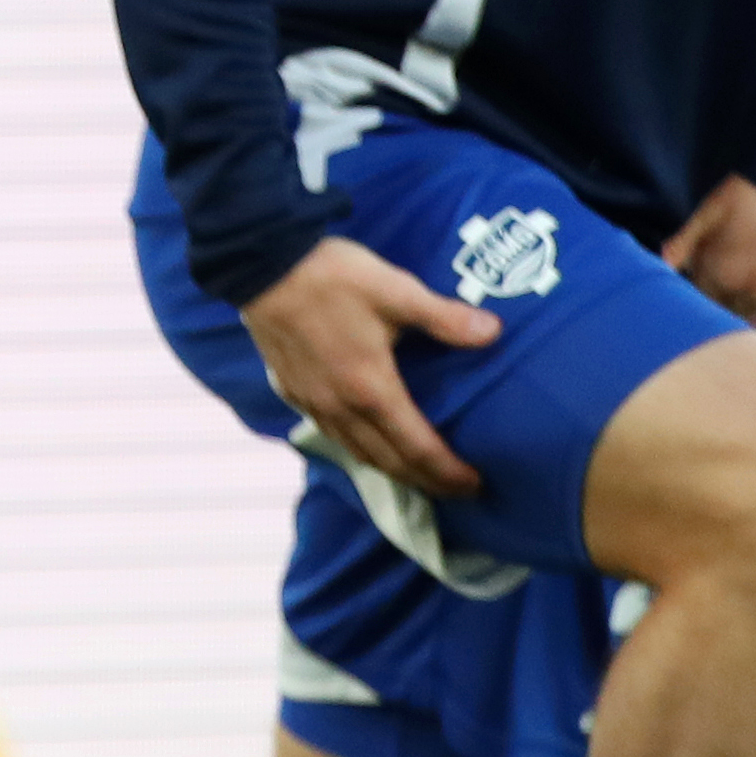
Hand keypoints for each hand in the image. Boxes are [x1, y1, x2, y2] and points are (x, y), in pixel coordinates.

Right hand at [240, 233, 501, 500]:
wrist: (261, 266)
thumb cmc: (332, 278)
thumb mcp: (396, 291)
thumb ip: (445, 317)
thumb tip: (494, 332)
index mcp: (371, 389)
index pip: (417, 448)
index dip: (448, 473)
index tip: (475, 485)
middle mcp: (341, 408)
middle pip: (388, 462)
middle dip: (425, 482)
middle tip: (455, 490)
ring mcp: (312, 402)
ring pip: (356, 453)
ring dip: (391, 470)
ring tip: (416, 473)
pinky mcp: (292, 390)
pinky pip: (332, 434)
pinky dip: (358, 448)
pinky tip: (365, 439)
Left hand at [660, 174, 755, 318]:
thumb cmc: (747, 196)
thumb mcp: (707, 214)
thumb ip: (683, 244)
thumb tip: (661, 266)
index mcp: (725, 278)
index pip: (701, 302)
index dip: (694, 289)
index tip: (692, 275)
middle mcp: (755, 292)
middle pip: (728, 309)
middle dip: (718, 297)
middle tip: (714, 273)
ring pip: (755, 303)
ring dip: (744, 294)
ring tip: (742, 265)